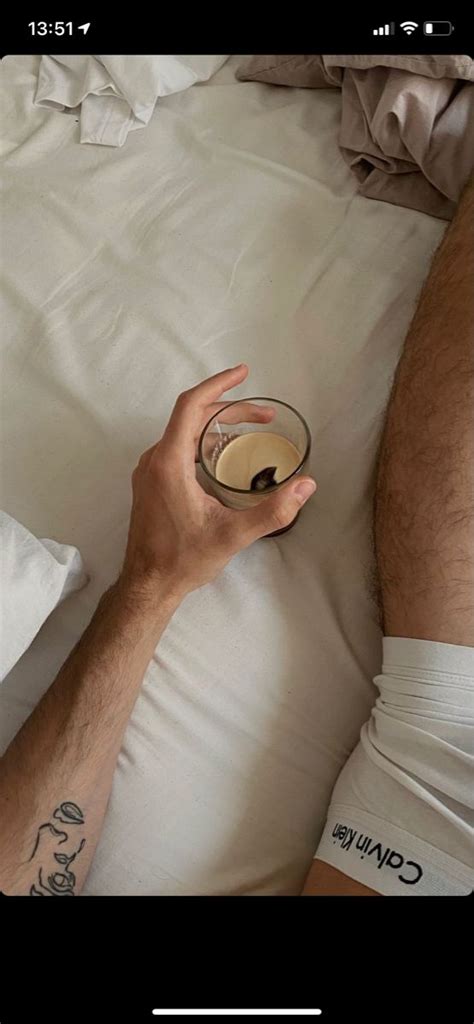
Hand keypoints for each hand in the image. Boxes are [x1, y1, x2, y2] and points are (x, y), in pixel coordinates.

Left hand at [120, 365, 315, 604]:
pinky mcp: (150, 484)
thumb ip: (273, 510)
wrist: (148, 585)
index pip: (191, 406)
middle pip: (192, 417)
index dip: (219, 385)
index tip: (243, 373)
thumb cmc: (183, 559)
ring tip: (250, 433)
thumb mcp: (233, 535)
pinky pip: (177, 449)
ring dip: (216, 427)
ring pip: (183, 433)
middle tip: (265, 416)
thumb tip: (306, 485)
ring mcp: (149, 472)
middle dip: (230, 410)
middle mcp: (154, 460)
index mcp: (169, 462)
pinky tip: (224, 457)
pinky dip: (203, 442)